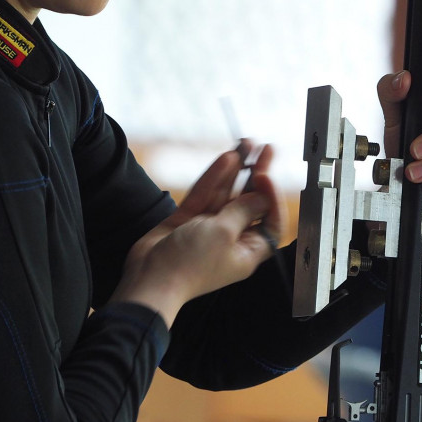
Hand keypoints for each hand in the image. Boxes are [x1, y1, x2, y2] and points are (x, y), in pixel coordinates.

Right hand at [112, 146, 283, 326]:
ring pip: (226, 194)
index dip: (271, 197)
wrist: (150, 278)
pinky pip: (205, 195)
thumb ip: (243, 210)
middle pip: (249, 202)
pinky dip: (214, 178)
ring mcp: (208, 228)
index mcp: (247, 250)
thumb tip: (261, 196)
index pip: (269, 221)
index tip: (266, 176)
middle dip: (257, 175)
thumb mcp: (224, 233)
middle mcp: (231, 238)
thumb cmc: (190, 265)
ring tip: (245, 144)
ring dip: (235, 170)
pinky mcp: (187, 220)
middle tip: (264, 149)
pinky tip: (225, 159)